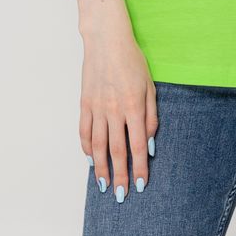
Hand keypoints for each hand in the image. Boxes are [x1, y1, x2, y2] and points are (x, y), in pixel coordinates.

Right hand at [79, 29, 158, 200]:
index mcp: (133, 105)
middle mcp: (114, 110)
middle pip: (116, 150)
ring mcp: (97, 107)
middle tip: (121, 195)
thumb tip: (150, 144)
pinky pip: (84, 131)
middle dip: (120, 175)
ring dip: (100, 168)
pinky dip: (86, 148)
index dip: (140, 167)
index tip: (140, 185)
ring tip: (104, 185)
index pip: (138, 145)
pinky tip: (90, 160)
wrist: (107, 40)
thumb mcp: (150, 86)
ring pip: (97, 146)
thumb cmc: (132, 60)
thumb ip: (151, 116)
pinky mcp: (84, 103)